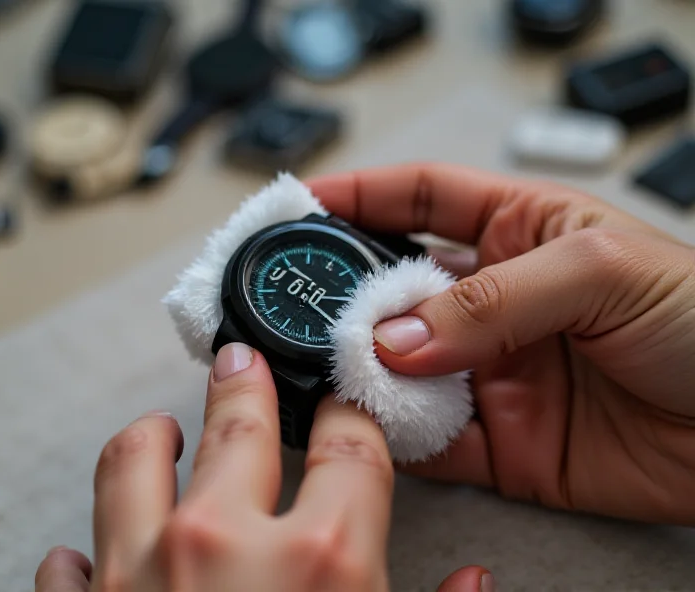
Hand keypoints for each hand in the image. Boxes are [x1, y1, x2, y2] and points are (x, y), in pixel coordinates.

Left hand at [35, 343, 492, 590]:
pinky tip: (100, 557)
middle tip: (242, 360)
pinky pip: (69, 562)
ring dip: (149, 438)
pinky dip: (86, 552)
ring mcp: (137, 577)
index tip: (344, 400)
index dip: (351, 411)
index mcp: (323, 563)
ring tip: (162, 430)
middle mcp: (224, 547)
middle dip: (246, 382)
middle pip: (238, 421)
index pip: (350, 445)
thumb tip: (476, 587)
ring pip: (132, 459)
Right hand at [308, 162, 694, 525]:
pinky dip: (392, 437)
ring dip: (362, 370)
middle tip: (302, 304)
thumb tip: (398, 336)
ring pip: (399, 367)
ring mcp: (490, 372)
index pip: (419, 200)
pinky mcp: (500, 442)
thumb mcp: (604, 271)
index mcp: (519, 233)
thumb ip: (494, 299)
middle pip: (393, 289)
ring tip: (329, 370)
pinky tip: (371, 428)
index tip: (301, 203)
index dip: (358, 195)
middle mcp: (493, 302)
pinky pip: (427, 440)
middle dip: (344, 294)